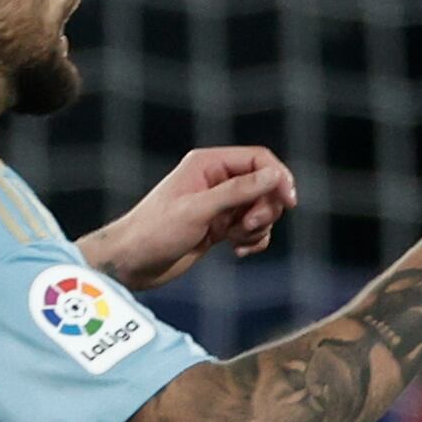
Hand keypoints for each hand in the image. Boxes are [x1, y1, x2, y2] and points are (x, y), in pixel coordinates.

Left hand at [83, 146, 298, 290]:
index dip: (278, 177)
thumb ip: (238, 191)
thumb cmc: (155, 231)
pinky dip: (253, 240)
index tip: (289, 202)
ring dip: (258, 227)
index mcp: (208, 164)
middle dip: (265, 208)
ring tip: (235, 240)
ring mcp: (219, 205)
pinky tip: (237, 251)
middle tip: (248, 226)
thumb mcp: (199, 209)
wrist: (133, 262)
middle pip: (265, 185)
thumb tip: (274, 175)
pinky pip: (253, 229)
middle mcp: (216, 180)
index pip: (258, 159)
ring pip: (261, 209)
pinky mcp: (221, 227)